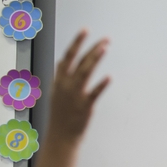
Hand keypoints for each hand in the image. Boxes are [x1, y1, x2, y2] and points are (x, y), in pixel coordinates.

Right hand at [45, 30, 108, 145]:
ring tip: (105, 47)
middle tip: (105, 38)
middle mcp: (65, 85)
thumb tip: (67, 62)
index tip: (85, 30)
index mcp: (59, 81)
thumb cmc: (61, 114)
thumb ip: (64, 77)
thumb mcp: (57, 92)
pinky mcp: (85, 106)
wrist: (61, 136)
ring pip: (85, 72)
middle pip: (78, 61)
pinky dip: (101, 85)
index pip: (67, 57)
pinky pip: (94, 93)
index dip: (76, 43)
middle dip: (90, 47)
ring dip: (94, 59)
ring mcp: (75, 95)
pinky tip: (109, 77)